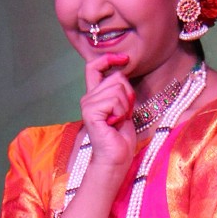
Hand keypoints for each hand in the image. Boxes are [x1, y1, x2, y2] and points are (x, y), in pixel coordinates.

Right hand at [80, 52, 135, 172]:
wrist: (116, 158)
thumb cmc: (121, 136)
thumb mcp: (124, 107)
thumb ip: (120, 90)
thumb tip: (123, 70)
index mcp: (95, 95)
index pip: (94, 67)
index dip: (108, 59)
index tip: (124, 59)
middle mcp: (88, 97)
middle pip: (117, 78)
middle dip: (128, 95)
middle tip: (123, 115)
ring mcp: (88, 104)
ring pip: (117, 89)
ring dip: (125, 106)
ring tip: (118, 121)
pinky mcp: (91, 112)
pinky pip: (114, 100)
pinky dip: (121, 113)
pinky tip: (114, 124)